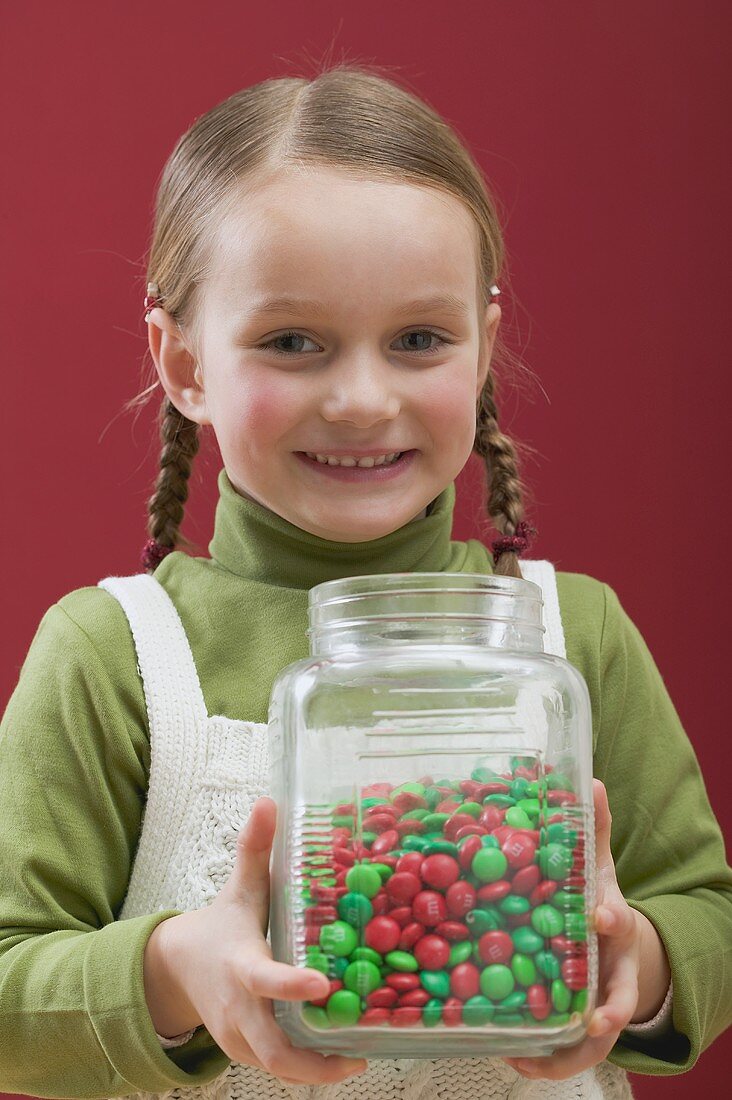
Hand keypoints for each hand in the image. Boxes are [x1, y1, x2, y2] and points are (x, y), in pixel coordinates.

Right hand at [167, 796, 367, 1086]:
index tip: (321, 985)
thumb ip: (255, 849)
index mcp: (242, 967)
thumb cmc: (221, 925)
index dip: (291, 985)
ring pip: (281, 1068)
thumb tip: (269, 801)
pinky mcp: (247, 1054)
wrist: (177, 970)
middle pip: (276, 1051)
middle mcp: (241, 1011)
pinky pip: (280, 1067)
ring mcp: (242, 1039)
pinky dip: (309, 1067)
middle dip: (317, 1062)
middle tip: (359, 1053)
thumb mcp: (239, 889)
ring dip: (319, 1069)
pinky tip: (344, 1054)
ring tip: (363, 1054)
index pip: (265, 979)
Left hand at [503, 778, 641, 1080]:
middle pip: (618, 997)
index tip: (600, 916)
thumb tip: (590, 777)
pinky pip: (563, 1051)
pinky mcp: (575, 1026)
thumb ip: (590, 826)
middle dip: (608, 1010)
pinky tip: (509, 1055)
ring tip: (528, 1059)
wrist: (612, 943)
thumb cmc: (594, 899)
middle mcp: (610, 970)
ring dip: (565, 1053)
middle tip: (593, 1020)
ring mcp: (596, 1003)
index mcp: (613, 924)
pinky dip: (540, 1060)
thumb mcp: (595, 863)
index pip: (619, 920)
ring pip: (592, 1041)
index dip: (611, 917)